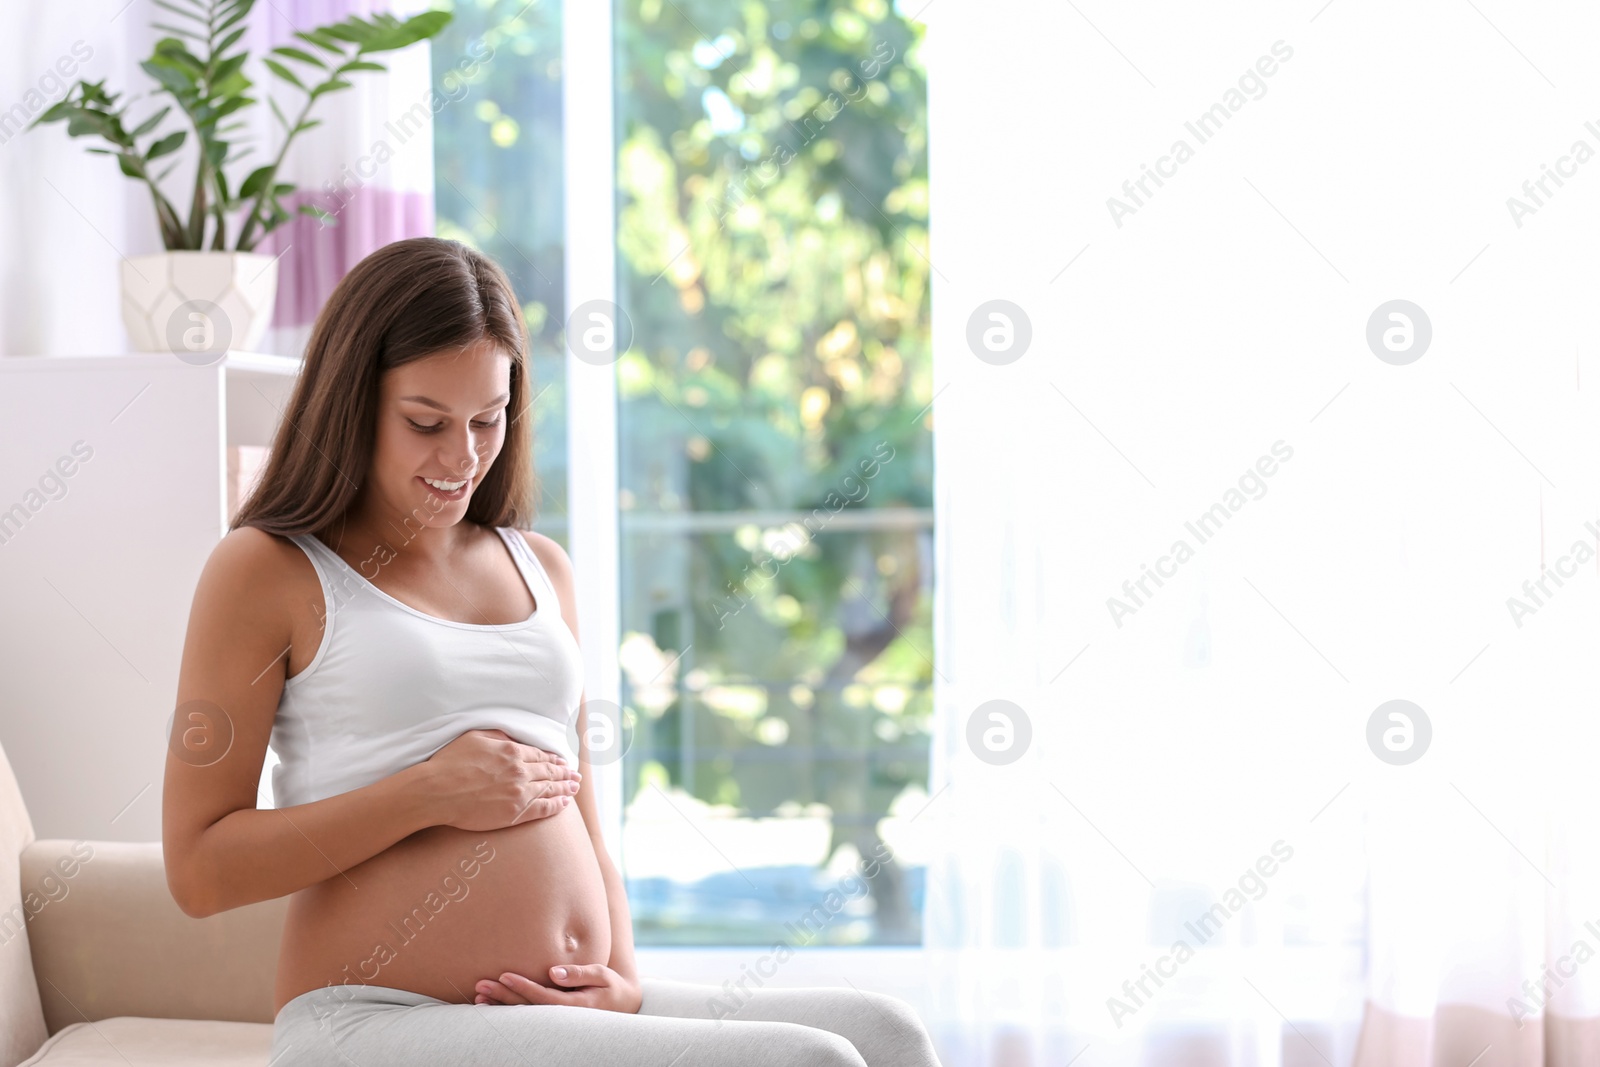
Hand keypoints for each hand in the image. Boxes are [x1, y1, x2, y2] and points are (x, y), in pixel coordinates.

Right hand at [422, 728, 581, 831]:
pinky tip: (564, 803)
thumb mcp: (475, 737)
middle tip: (576, 775)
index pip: (541, 755)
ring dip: (565, 788)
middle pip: (549, 772)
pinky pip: (542, 809)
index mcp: (512, 752)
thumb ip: (500, 736)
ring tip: (575, 787)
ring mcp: (519, 793)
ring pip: (549, 789)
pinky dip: (556, 805)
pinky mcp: (514, 813)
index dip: (554, 759)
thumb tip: (515, 737)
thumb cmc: (450, 762)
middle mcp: (520, 771)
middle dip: (565, 773)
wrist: (436, 792)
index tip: (563, 761)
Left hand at [473, 964, 641, 1013]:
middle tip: (481, 986)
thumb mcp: (602, 975)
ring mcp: (557, 1020)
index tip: (504, 975)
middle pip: (528, 1008)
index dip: (523, 987)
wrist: (623, 1005)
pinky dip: (509, 1009)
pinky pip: (528, 1014)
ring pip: (524, 1014)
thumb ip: (580, 973)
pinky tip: (492, 1004)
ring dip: (501, 1005)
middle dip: (504, 996)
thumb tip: (553, 971)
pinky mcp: (553, 1018)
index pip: (543, 997)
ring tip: (479, 997)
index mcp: (576, 1005)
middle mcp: (563, 1016)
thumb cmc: (612, 986)